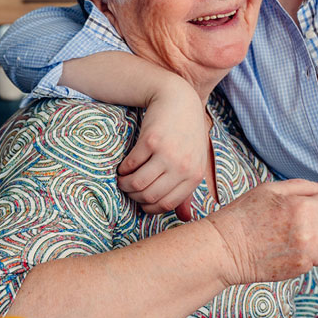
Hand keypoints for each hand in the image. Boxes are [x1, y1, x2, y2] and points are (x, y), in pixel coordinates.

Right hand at [116, 77, 207, 214]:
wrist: (179, 99)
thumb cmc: (186, 134)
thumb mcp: (194, 161)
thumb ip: (188, 190)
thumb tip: (185, 218)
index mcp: (194, 175)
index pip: (167, 205)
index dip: (149, 207)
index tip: (141, 202)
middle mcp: (182, 167)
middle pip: (149, 196)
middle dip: (134, 197)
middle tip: (128, 189)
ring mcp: (167, 154)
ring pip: (137, 184)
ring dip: (125, 185)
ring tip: (123, 180)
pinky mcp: (151, 141)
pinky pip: (130, 165)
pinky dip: (123, 170)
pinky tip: (123, 166)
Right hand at [206, 179, 317, 284]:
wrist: (224, 248)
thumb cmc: (244, 215)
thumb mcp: (271, 189)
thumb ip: (306, 187)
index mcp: (305, 208)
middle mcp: (310, 234)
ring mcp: (306, 255)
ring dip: (317, 246)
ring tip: (291, 238)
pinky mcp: (298, 271)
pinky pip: (313, 263)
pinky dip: (304, 256)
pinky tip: (284, 248)